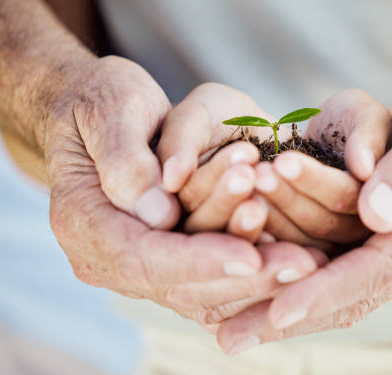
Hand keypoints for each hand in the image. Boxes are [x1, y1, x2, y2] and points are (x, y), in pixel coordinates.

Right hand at [44, 57, 322, 325]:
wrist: (98, 110)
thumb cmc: (100, 100)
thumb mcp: (108, 110)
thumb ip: (126, 160)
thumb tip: (160, 213)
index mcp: (83, 221)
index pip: (142, 256)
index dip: (198, 261)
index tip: (250, 259)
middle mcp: (106, 253)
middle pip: (178, 284)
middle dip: (243, 276)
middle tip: (303, 263)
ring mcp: (138, 259)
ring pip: (201, 291)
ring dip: (256, 278)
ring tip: (308, 258)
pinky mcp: (166, 256)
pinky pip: (211, 278)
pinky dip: (253, 272)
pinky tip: (295, 255)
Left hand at [215, 22, 391, 351]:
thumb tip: (375, 217)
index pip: (378, 269)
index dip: (325, 292)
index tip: (274, 313)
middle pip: (355, 292)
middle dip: (292, 315)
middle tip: (228, 336)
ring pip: (345, 281)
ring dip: (288, 291)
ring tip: (229, 310)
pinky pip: (347, 260)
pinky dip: (305, 272)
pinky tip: (262, 278)